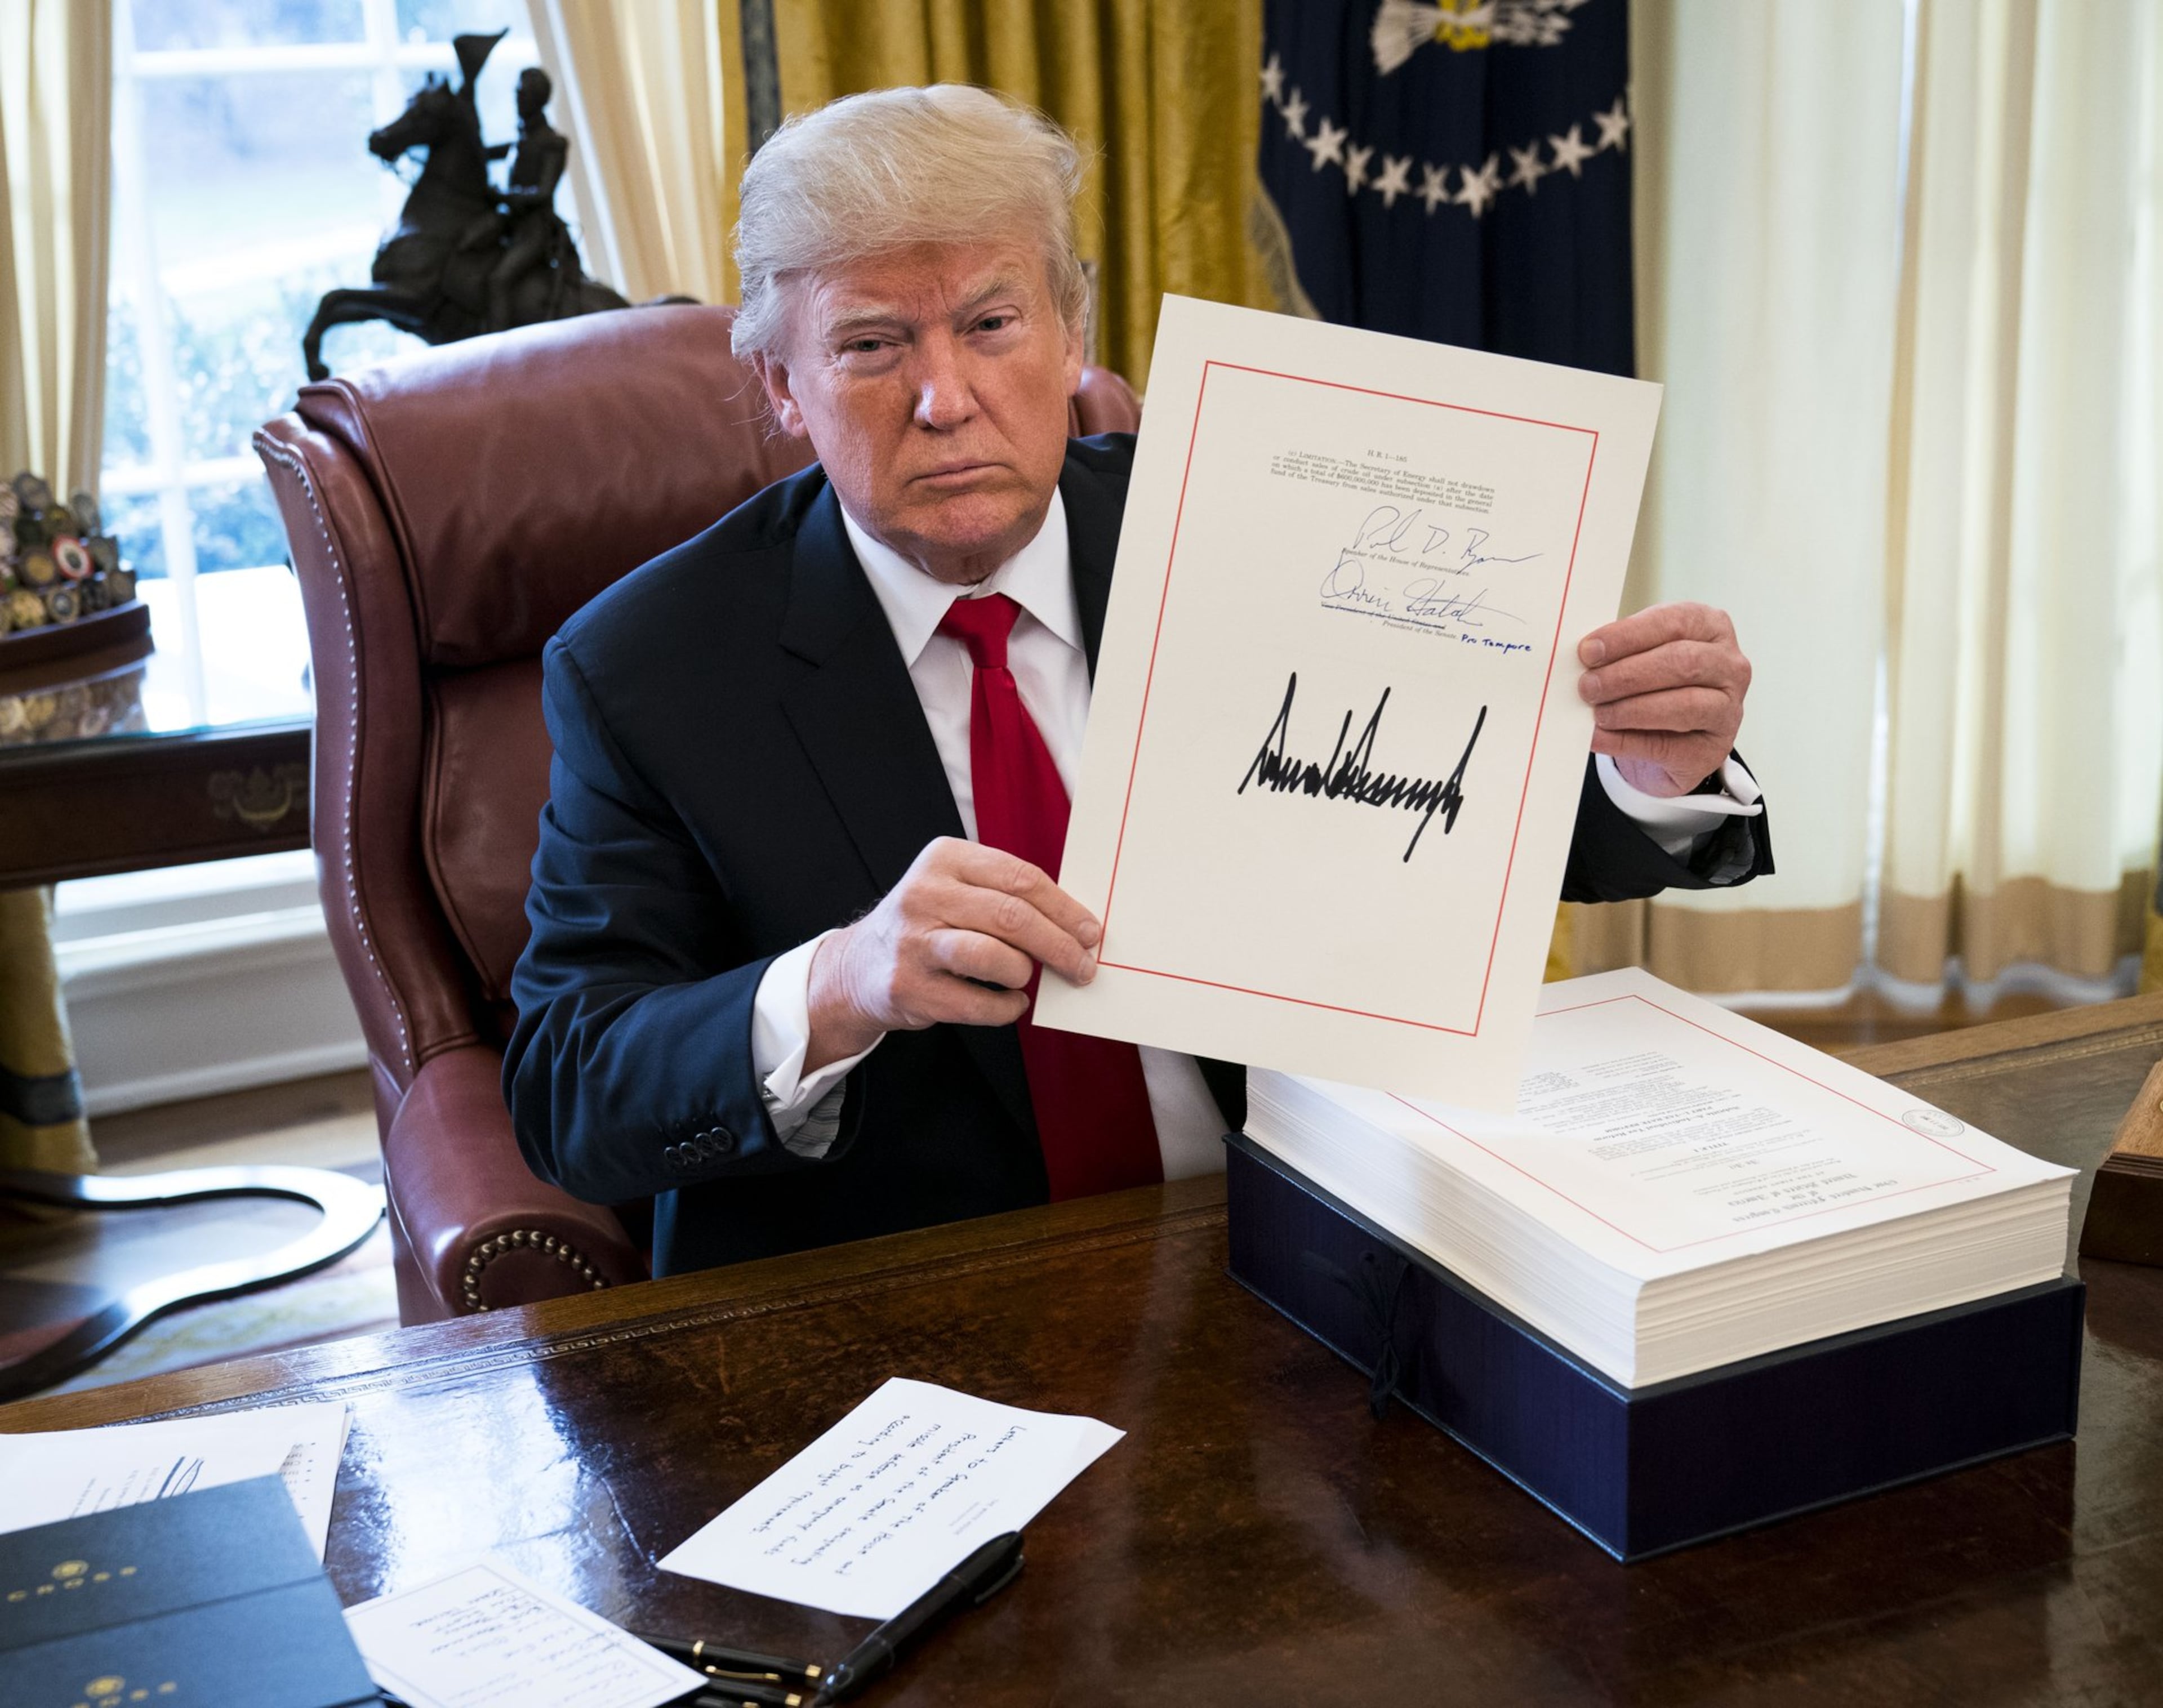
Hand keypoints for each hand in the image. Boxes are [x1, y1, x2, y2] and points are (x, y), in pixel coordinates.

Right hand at [805, 838, 1099, 1071]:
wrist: (859, 967)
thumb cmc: (927, 925)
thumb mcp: (956, 889)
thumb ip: (1006, 896)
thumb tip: (1074, 925)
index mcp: (945, 858)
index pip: (1020, 878)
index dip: (1064, 908)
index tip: (1091, 932)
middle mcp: (925, 895)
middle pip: (1012, 917)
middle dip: (1058, 945)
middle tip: (1082, 966)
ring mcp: (914, 943)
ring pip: (994, 957)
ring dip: (1026, 973)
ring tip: (1029, 979)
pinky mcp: (909, 988)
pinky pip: (977, 1003)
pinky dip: (1006, 1008)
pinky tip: (1011, 1003)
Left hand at [1576, 601, 1751, 796]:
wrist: (1672, 739)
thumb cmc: (1656, 684)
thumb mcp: (1645, 655)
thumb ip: (1622, 650)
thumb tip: (1584, 656)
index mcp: (1711, 627)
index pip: (1674, 622)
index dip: (1628, 636)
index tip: (1589, 651)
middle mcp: (1730, 666)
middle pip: (1681, 662)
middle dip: (1627, 675)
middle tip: (1587, 686)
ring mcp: (1728, 710)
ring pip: (1683, 705)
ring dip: (1631, 709)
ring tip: (1597, 713)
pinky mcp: (1712, 750)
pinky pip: (1667, 745)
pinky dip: (1625, 741)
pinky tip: (1598, 737)